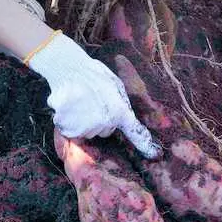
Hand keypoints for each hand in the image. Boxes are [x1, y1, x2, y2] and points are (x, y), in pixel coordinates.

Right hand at [28, 33, 160, 157]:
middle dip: (100, 119)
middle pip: (105, 130)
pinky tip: (68, 105)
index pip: (135, 132)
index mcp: (119, 111)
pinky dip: (67, 120)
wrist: (68, 66)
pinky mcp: (67, 128)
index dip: (145, 145)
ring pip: (88, 131)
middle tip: (92, 101)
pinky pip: (70, 129)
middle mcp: (104, 123)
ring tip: (79, 101)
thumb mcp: (116, 85)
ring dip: (83, 120)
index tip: (154, 154)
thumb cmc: (93, 73)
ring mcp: (85, 127)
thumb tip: (127, 116)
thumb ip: (122, 103)